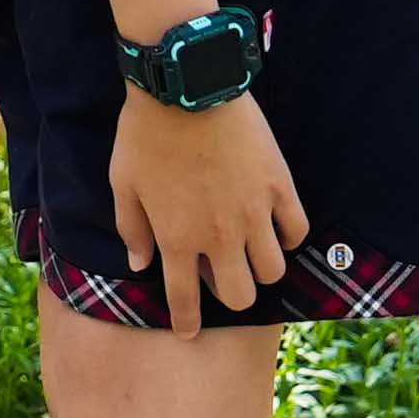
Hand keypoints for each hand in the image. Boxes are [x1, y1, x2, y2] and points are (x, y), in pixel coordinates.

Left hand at [99, 87, 306, 330]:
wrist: (186, 86)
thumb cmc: (145, 133)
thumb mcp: (122, 183)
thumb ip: (132, 229)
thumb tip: (140, 264)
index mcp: (177, 238)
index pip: (185, 299)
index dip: (188, 321)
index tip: (189, 331)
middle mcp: (218, 236)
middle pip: (241, 295)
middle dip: (232, 296)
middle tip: (224, 278)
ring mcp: (253, 213)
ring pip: (273, 271)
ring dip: (261, 269)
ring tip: (251, 253)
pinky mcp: (279, 186)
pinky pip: (296, 230)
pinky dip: (287, 236)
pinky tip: (275, 227)